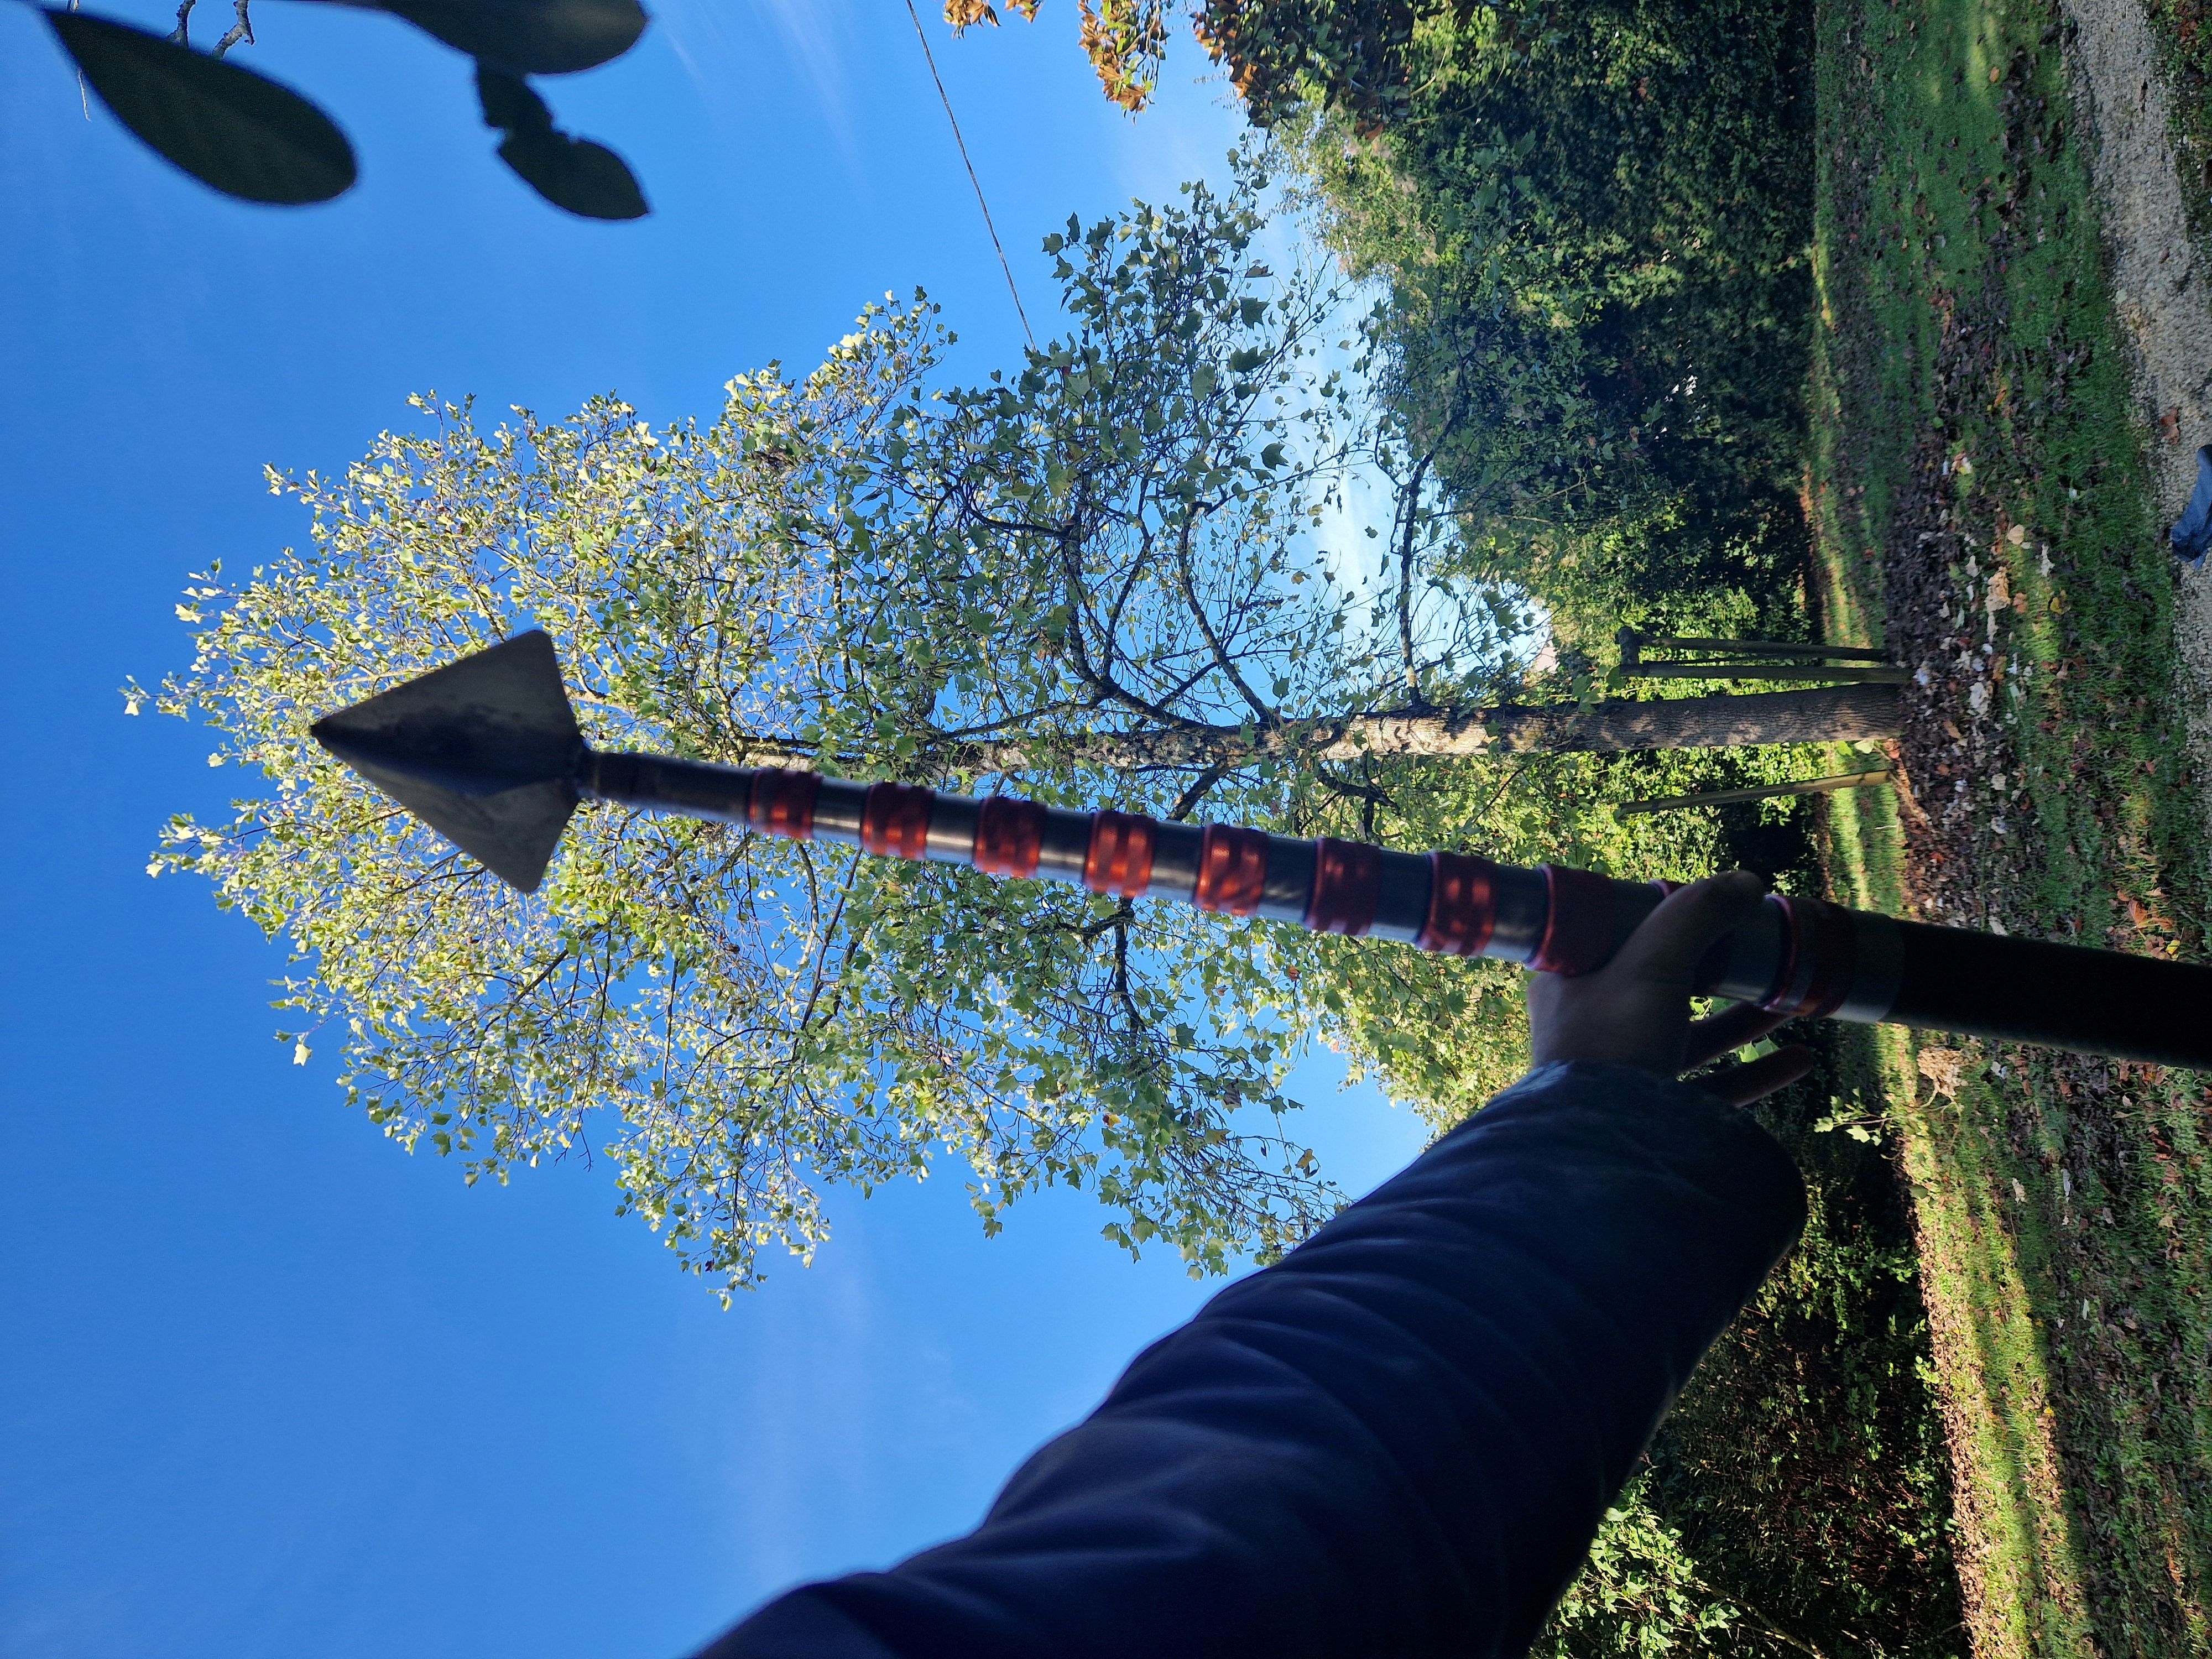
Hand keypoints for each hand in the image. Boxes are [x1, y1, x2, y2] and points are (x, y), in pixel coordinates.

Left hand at [1524, 870, 1814, 1107]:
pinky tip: (1800, 1060)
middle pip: (1662, 988)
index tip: (1707, 911)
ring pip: (1692, 1039)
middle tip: (1758, 956)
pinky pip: (1712, 1088)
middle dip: (1719, 973)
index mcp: (1570, 982)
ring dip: (1744, 1023)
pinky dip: (1756, 1073)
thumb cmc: (1614, 1043)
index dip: (1661, 921)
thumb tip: (1746, 882)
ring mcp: (1623, 1074)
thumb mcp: (1654, 963)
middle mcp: (1591, 1025)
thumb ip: (1697, 917)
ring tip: (1792, 1004)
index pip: (1616, 938)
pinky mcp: (1653, 1115)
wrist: (1602, 1146)